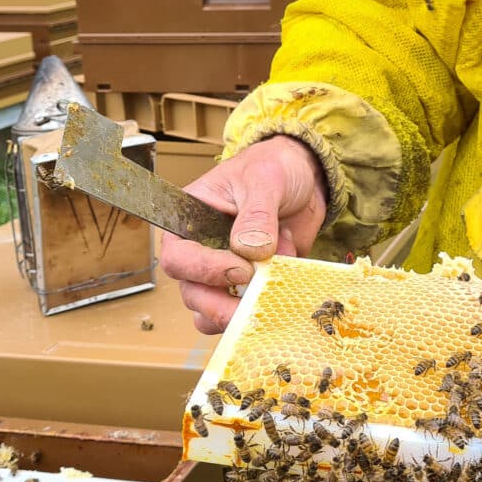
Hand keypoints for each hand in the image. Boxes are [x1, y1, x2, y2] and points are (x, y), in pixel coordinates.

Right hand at [160, 135, 328, 334]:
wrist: (303, 178)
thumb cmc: (272, 168)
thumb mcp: (265, 180)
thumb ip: (256, 214)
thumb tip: (249, 250)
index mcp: (189, 221)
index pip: (178, 257)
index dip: (203, 269)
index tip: (241, 269)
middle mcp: (200, 252)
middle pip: (192, 294)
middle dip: (220, 305)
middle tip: (254, 302)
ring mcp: (224, 273)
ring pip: (213, 312)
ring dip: (241, 313)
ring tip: (272, 292)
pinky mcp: (249, 286)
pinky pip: (246, 313)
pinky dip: (264, 309)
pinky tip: (285, 284)